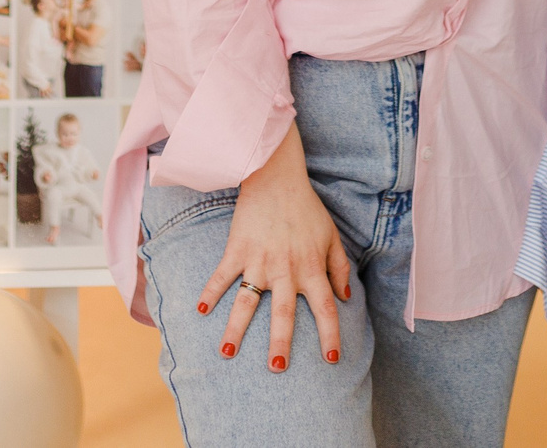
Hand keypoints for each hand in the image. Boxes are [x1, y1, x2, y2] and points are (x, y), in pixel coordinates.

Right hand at [196, 126, 352, 371]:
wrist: (276, 178)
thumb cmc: (307, 208)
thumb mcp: (331, 236)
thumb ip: (339, 268)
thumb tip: (345, 297)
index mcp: (311, 268)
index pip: (326, 309)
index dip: (331, 335)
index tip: (332, 359)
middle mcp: (285, 270)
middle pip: (284, 315)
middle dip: (280, 344)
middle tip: (277, 369)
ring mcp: (258, 261)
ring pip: (247, 302)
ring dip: (236, 329)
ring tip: (226, 354)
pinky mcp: (237, 250)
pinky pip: (221, 276)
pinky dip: (210, 292)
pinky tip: (201, 310)